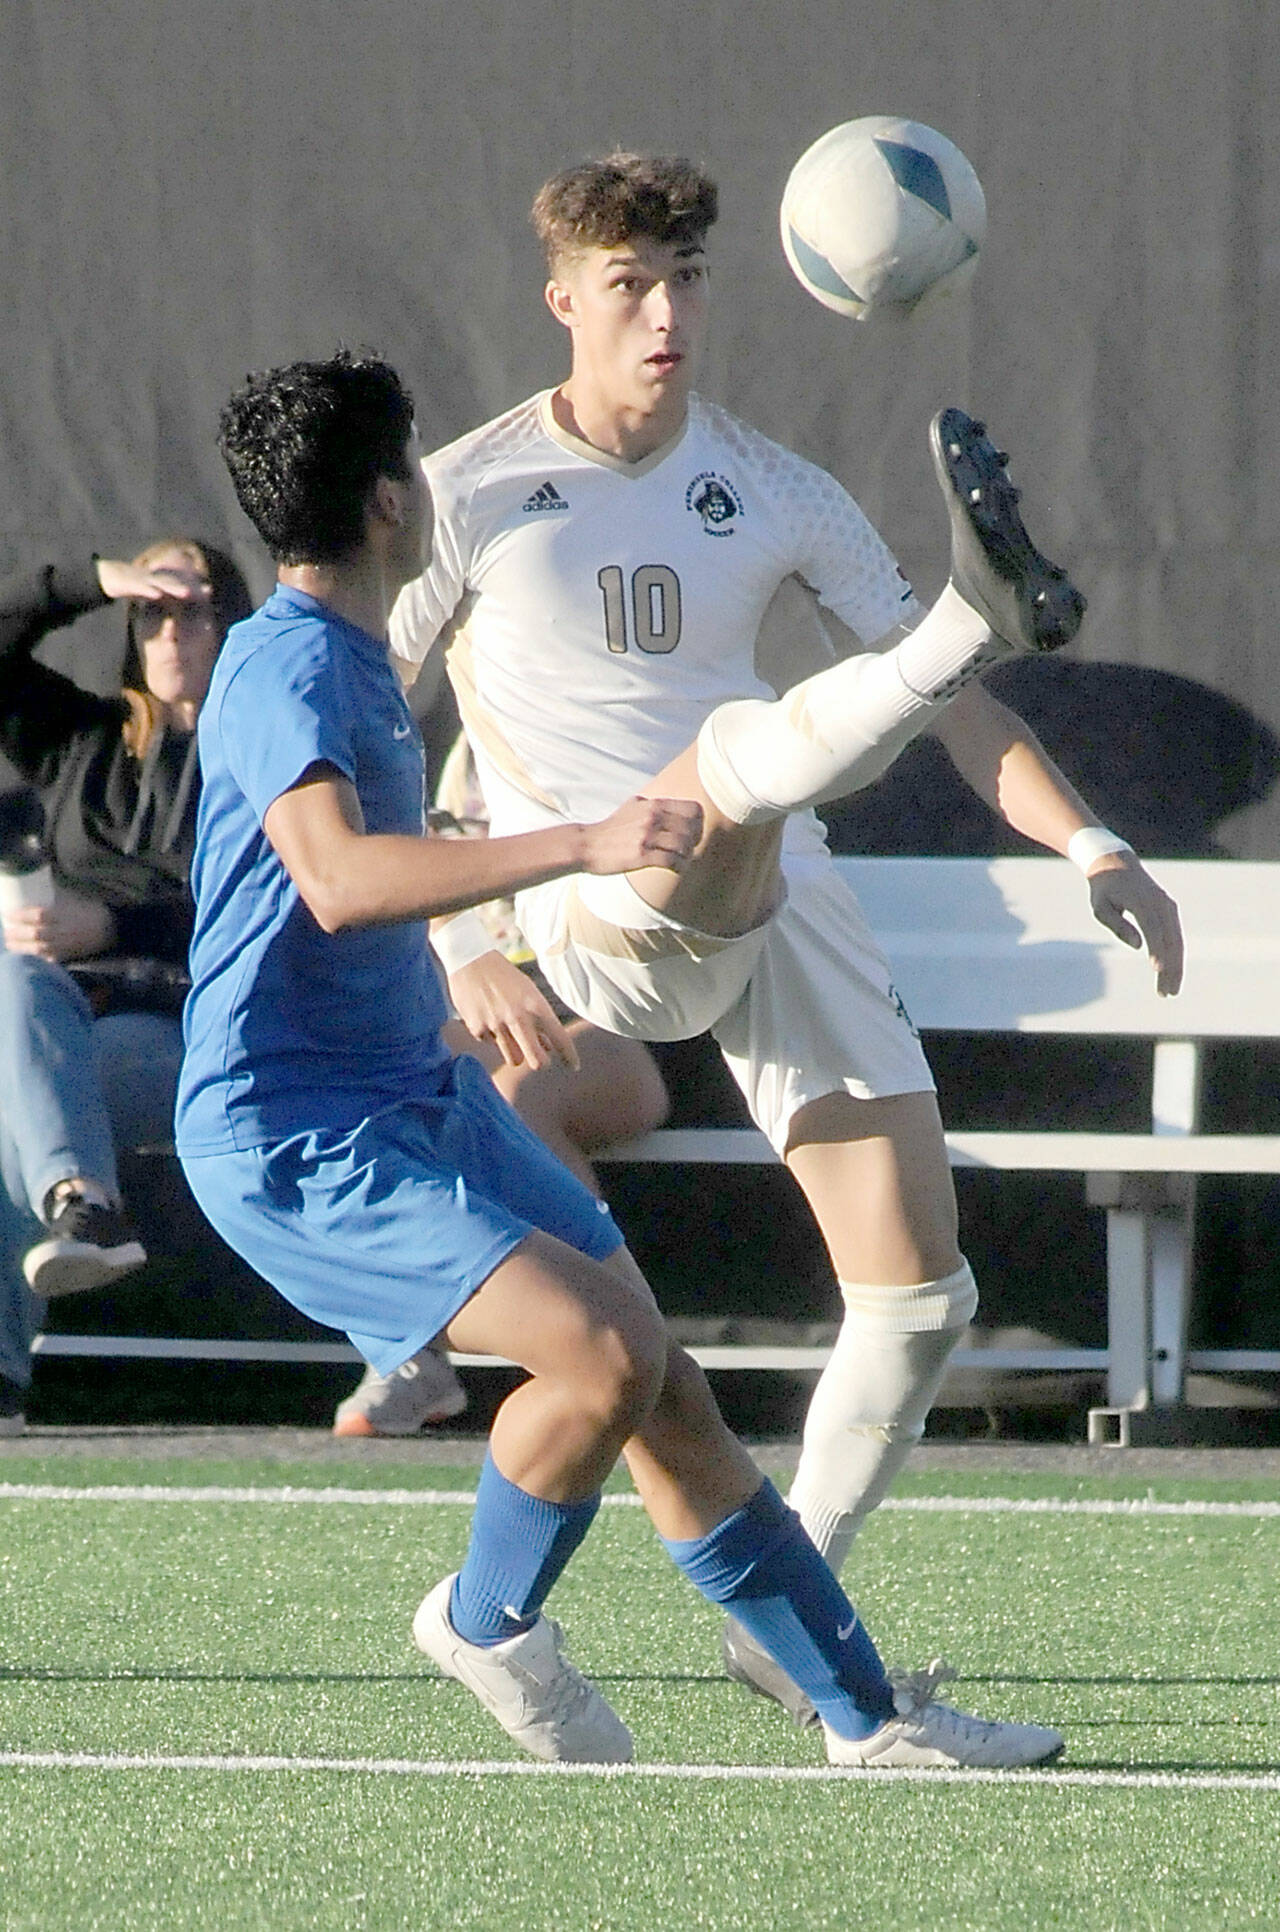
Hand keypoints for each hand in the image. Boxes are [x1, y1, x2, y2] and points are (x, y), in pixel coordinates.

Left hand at [1, 890, 115, 962]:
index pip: (38, 916)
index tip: (7, 914)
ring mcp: (65, 945)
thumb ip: (56, 896)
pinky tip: (26, 956)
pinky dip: (36, 958)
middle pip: (35, 934)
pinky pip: (49, 958)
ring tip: (10, 944)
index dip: (21, 916)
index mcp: (65, 915)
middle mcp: (63, 931)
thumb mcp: (74, 898)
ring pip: (39, 948)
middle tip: (5, 931)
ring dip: (22, 947)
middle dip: (17, 934)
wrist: (112, 929)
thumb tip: (36, 888)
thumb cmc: (91, 910)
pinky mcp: (68, 955)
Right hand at [95, 558, 211, 606]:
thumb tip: (172, 612)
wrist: (105, 575)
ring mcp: (143, 580)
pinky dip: (149, 590)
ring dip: (175, 588)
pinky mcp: (131, 582)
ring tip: (187, 593)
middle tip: (208, 591)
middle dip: (191, 587)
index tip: (210, 591)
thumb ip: (161, 598)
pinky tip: (158, 594)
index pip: (180, 584)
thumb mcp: (148, 592)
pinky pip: (141, 587)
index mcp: (160, 582)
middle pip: (176, 583)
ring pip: (161, 584)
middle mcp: (155, 579)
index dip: (194, 587)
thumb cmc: (130, 585)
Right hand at [448, 950, 580, 1071]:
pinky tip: (487, 1016)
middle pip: (537, 1061)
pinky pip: (490, 1043)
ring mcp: (497, 1024)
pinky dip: (492, 1035)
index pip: (560, 1038)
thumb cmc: (503, 976)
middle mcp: (518, 1017)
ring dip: (517, 1053)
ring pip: (514, 1059)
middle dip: (541, 1063)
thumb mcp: (527, 991)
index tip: (574, 1066)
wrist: (469, 959)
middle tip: (540, 1059)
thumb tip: (547, 1047)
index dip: (570, 1056)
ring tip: (511, 1035)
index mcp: (536, 1005)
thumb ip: (538, 1019)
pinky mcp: (477, 1028)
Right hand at [581, 793, 702, 876]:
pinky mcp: (641, 855)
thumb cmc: (610, 829)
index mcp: (654, 805)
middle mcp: (653, 817)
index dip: (698, 823)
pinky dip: (679, 867)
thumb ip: (650, 803)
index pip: (693, 809)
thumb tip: (664, 804)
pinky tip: (676, 869)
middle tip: (688, 850)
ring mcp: (647, 836)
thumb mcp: (631, 806)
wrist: (586, 844)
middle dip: (694, 842)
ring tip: (682, 861)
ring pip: (684, 845)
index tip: (693, 834)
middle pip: (692, 829)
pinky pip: (672, 861)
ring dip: (687, 856)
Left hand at [1086, 854, 1183, 996]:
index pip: (1152, 929)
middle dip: (1170, 968)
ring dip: (1176, 966)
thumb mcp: (1101, 907)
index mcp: (1142, 901)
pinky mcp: (1170, 909)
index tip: (1157, 970)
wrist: (1115, 863)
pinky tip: (1172, 973)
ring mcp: (1168, 906)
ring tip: (1170, 990)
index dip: (1156, 950)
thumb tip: (1137, 945)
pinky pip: (1176, 936)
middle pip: (1170, 939)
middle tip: (1166, 993)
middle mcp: (1160, 903)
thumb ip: (1118, 926)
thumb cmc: (1104, 889)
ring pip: (1177, 941)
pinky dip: (1175, 955)